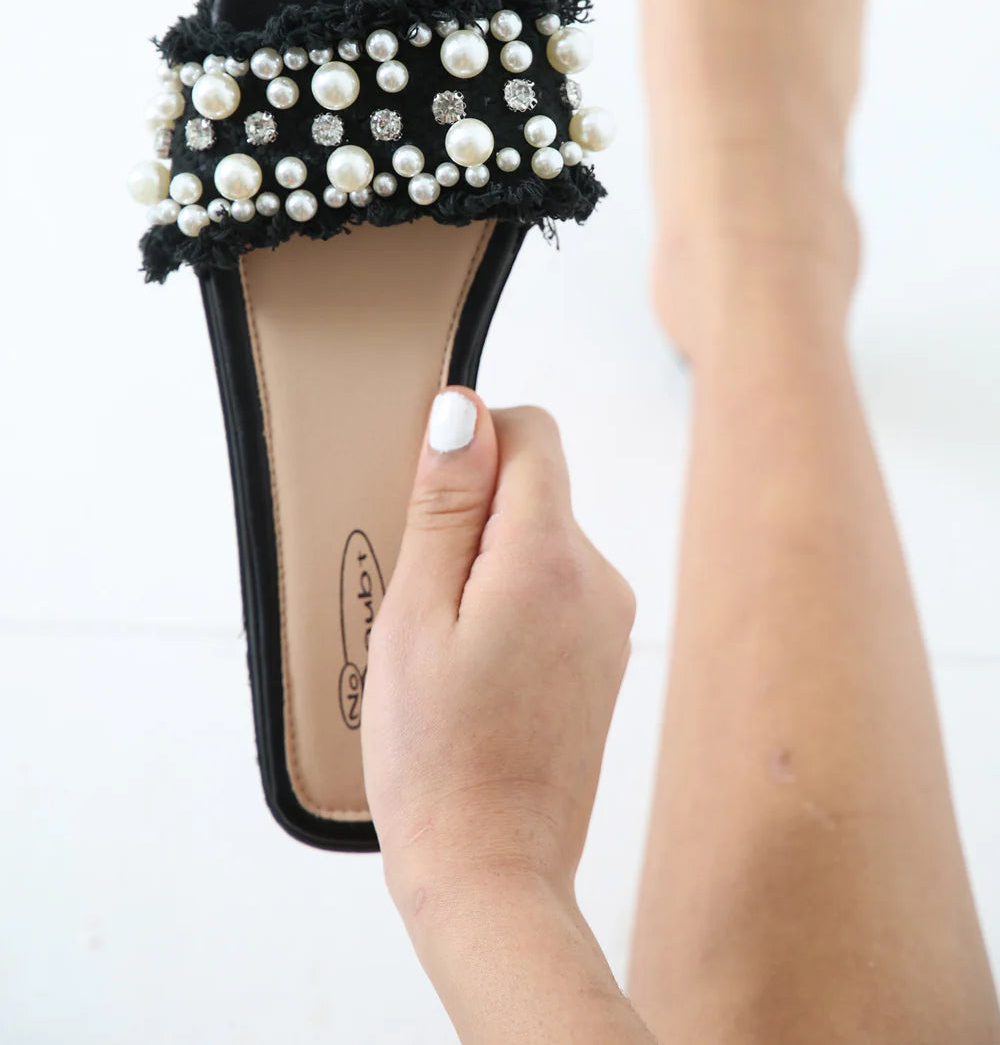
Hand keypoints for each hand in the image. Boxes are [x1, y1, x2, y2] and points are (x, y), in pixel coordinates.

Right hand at [361, 388, 634, 910]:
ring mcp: (608, 624)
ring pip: (538, 539)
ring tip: (442, 647)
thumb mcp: (414, 615)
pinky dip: (507, 602)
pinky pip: (552, 589)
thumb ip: (443, 504)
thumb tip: (464, 408)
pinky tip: (471, 670)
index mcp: (550, 557)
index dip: (472, 444)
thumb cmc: (435, 755)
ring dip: (484, 563)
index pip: (532, 432)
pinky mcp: (603, 659)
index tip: (424, 505)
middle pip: (533, 487)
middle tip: (419, 596)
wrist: (491, 872)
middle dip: (469, 514)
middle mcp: (598, 579)